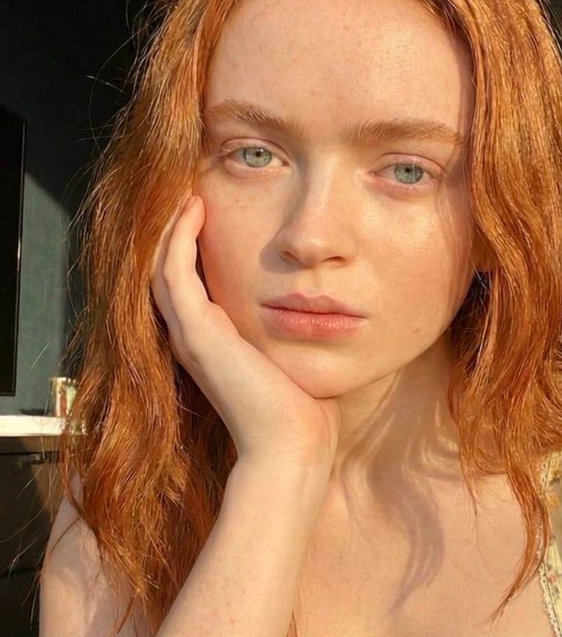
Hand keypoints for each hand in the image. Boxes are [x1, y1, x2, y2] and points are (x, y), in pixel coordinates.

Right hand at [150, 195, 340, 467]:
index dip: (192, 246)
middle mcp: (194, 339)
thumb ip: (295, 332)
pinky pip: (174, 272)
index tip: (209, 210)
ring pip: (161, 266)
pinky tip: (193, 207)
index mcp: (214, 345)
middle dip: (175, 230)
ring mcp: (190, 337)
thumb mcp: (294, 359)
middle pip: (167, 270)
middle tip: (189, 190)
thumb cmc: (305, 413)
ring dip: (171, 226)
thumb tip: (324, 310)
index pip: (190, 285)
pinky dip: (178, 237)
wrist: (292, 447)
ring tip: (186, 190)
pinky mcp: (197, 334)